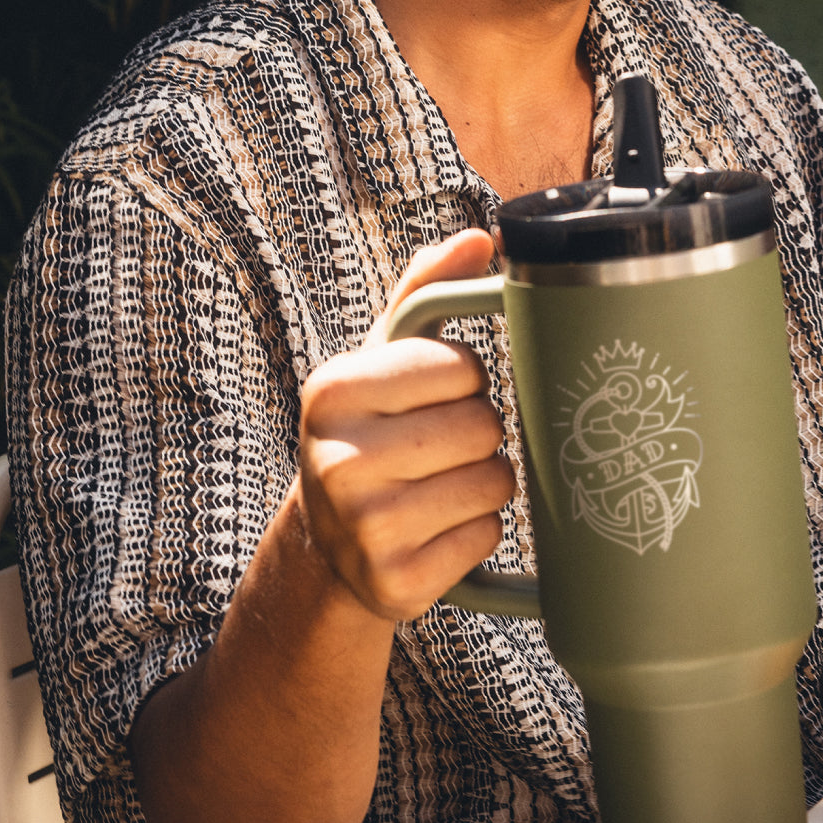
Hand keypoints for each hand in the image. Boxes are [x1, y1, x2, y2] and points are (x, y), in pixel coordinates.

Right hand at [296, 229, 513, 621]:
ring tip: (441, 482)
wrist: (328, 541)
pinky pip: (488, 535)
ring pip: (495, 480)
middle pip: (483, 425)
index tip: (434, 392)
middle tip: (439, 444)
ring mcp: (364, 530)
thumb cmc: (372, 430)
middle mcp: (337, 461)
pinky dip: (478, 529)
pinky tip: (438, 526)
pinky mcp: (397, 584)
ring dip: (486, 479)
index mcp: (332, 391)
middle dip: (478, 431)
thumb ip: (425, 292)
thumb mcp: (381, 359)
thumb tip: (481, 239)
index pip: (460, 365)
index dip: (464, 377)